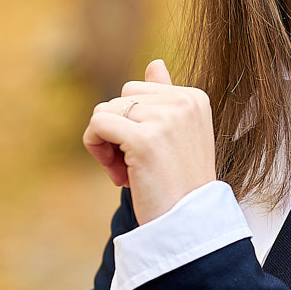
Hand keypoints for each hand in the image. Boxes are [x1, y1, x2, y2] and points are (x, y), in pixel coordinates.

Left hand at [82, 59, 217, 222]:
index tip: (147, 153)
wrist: (190, 225)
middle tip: (134, 167)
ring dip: (106, 144)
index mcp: (194, 97)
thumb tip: (155, 63)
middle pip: (120, 97)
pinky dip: (96, 149)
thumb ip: (166, 97)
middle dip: (117, 131)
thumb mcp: (178, 135)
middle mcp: (183, 102)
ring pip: (104, 110)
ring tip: (128, 173)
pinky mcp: (144, 139)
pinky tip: (118, 174)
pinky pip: (97, 125)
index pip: (138, 90)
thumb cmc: (180, 185)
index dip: (133, 122)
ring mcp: (165, 119)